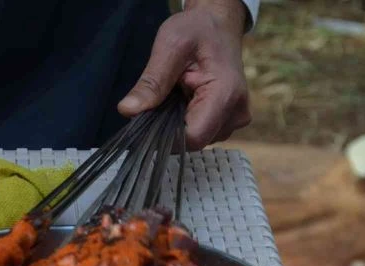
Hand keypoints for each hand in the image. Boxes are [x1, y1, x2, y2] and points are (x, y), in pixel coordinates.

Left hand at [118, 0, 251, 149]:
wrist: (218, 25)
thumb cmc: (197, 30)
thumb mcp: (170, 46)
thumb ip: (151, 82)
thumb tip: (128, 110)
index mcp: (226, 94)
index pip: (193, 137)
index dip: (166, 136)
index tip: (148, 118)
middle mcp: (236, 113)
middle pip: (194, 141)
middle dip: (170, 127)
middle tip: (162, 98)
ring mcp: (236, 120)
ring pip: (197, 140)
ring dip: (179, 124)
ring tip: (177, 95)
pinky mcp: (230, 121)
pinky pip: (203, 133)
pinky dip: (188, 121)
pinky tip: (185, 101)